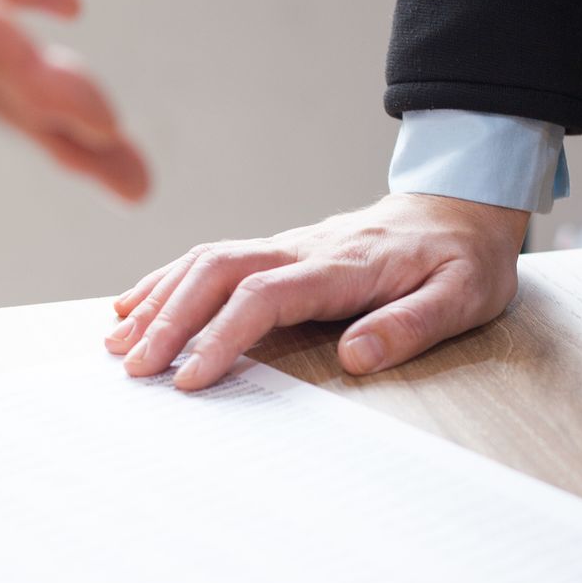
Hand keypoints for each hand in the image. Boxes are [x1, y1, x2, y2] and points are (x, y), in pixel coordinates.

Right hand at [106, 193, 529, 388]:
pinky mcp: (279, 250)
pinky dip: (167, 281)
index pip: (266, 295)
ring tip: (117, 343)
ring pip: (206, 260)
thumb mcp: (463, 295)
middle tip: (134, 368)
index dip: (222, 335)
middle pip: (218, 272)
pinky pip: (212, 258)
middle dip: (170, 319)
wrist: (460, 204)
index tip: (191, 378)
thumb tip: (354, 357)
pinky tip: (134, 305)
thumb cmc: (463, 258)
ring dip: (158, 299)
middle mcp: (303, 248)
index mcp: (343, 265)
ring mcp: (286, 245)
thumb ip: (412, 325)